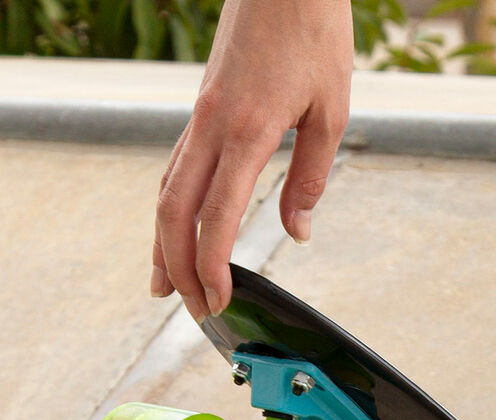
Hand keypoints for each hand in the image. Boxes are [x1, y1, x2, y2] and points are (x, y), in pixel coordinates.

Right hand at [152, 0, 352, 319]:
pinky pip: (177, 167)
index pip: (217, 215)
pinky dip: (172, 208)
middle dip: (179, 266)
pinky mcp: (204, 109)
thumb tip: (298, 231)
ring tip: (166, 284)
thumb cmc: (315, 34)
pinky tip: (176, 229)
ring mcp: (201, 116)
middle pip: (175, 210)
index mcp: (246, 132)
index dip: (212, 265)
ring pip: (167, 189)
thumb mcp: (332, 112)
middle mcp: (212, 126)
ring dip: (163, 242)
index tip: (221, 301)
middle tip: (192, 309)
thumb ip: (311, 176)